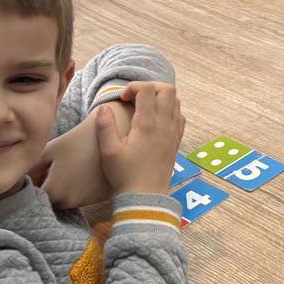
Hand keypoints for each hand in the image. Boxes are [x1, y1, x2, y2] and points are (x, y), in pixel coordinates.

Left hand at [34, 103, 130, 208]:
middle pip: (52, 201)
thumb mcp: (49, 150)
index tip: (39, 173)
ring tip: (71, 169)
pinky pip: (83, 197)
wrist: (110, 136)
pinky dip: (80, 189)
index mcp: (54, 191)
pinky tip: (83, 172)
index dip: (36, 185)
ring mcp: (86, 201)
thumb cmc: (77, 140)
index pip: (36, 197)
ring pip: (68, 200)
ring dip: (65, 190)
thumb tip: (20, 180)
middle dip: (50, 189)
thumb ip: (31, 169)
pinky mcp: (99, 197)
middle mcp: (69, 201)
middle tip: (54, 170)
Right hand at [97, 81, 185, 196]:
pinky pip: (180, 115)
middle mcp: (164, 125)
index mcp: (147, 124)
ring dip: (161, 97)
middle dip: (151, 86)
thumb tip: (103, 107)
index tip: (122, 98)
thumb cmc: (125, 176)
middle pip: (167, 90)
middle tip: (136, 96)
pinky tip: (156, 120)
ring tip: (145, 106)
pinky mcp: (177, 141)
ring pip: (176, 101)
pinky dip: (170, 110)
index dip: (133, 87)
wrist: (145, 197)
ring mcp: (173, 132)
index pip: (147, 90)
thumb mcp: (109, 152)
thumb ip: (105, 126)